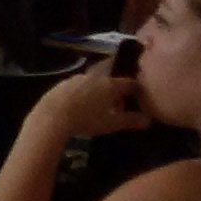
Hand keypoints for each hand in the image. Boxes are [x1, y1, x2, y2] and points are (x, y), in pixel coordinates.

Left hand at [31, 60, 151, 139]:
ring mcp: (77, 78)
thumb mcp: (112, 123)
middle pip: (111, 76)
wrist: (53, 116)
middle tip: (118, 97)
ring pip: (94, 79)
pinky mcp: (63, 83)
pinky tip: (80, 102)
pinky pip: (78, 85)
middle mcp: (95, 76)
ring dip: (99, 87)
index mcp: (110, 84)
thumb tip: (148, 120)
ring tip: (99, 101)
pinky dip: (84, 90)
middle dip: (116, 85)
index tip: (139, 95)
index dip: (136, 88)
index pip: (129, 82)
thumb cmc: (87, 120)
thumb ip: (131, 120)